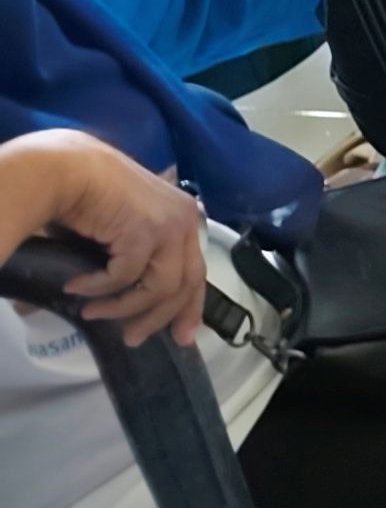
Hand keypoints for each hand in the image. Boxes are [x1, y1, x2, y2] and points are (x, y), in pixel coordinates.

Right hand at [2, 131, 210, 346]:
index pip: (196, 269)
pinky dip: (100, 288)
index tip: (184, 336)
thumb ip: (138, 255)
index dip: (191, 305)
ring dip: (123, 308)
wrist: (67, 168)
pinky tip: (76, 286)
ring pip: (160, 288)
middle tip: (133, 339)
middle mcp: (185, 220)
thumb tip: (129, 298)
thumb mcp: (124, 228)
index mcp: (184, 217)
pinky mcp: (147, 232)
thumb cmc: (89, 194)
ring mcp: (170, 226)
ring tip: (93, 313)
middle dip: (160, 318)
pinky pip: (125, 278)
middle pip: (185, 284)